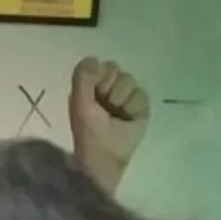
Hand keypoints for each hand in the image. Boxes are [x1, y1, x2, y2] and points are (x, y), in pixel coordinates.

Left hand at [68, 57, 150, 194]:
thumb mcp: (79, 104)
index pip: (100, 64)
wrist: (105, 160)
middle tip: (104, 108)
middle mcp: (108, 88)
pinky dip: (134, 108)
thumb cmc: (89, 134)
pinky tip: (128, 119)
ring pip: (129, 80)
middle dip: (109, 89)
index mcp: (91, 86)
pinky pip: (141, 94)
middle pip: (116, 69)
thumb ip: (82, 77)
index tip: (93, 95)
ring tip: (116, 116)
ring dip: (120, 100)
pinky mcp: (141, 108)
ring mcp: (125, 97)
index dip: (97, 78)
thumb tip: (94, 59)